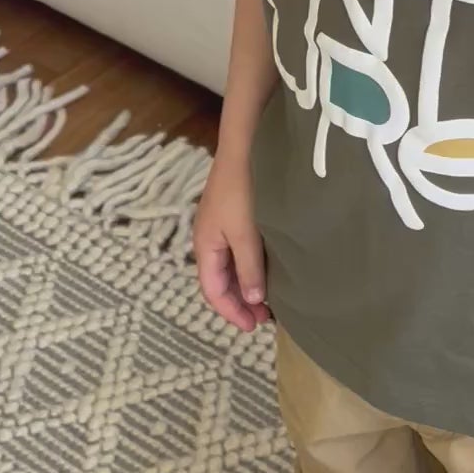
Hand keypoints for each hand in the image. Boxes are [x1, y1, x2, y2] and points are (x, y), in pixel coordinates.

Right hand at [194, 151, 272, 332]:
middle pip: (220, 280)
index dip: (231, 312)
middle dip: (239, 301)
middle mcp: (209, 238)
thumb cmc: (242, 191)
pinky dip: (250, 266)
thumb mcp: (245, 234)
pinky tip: (266, 268)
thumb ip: (249, 269)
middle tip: (265, 317)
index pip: (213, 290)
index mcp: (204, 246)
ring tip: (269, 299)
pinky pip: (238, 250)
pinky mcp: (235, 213)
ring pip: (230, 265)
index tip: (253, 327)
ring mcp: (221, 225)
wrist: (245, 145)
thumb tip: (251, 302)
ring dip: (246, 284)